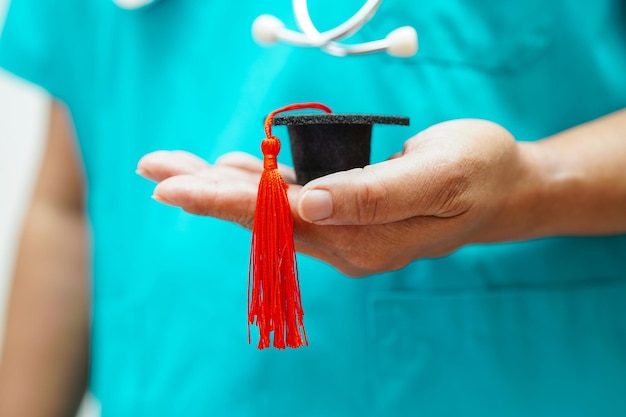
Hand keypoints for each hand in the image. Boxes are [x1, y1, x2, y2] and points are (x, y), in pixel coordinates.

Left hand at [137, 119, 537, 276]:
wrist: (506, 187)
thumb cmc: (480, 173)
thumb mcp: (438, 177)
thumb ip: (376, 195)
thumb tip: (310, 203)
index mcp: (361, 238)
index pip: (277, 218)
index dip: (222, 198)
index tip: (171, 186)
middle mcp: (344, 241)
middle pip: (260, 216)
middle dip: (205, 190)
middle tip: (152, 169)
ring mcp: (343, 230)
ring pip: (270, 208)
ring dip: (222, 184)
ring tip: (173, 167)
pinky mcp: (346, 213)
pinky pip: (291, 200)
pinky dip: (257, 181)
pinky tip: (231, 167)